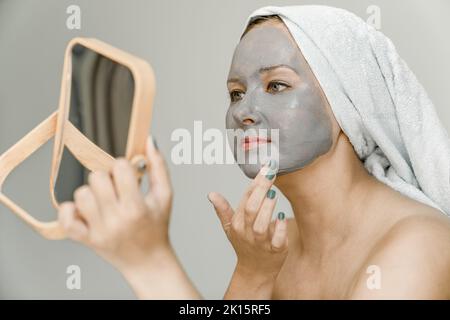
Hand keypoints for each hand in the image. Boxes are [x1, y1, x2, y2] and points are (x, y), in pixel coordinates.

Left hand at [58, 136, 172, 270]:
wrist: (148, 261)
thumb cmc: (157, 227)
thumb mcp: (165, 196)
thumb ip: (159, 166)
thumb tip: (149, 140)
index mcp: (136, 208)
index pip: (120, 168)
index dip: (124, 167)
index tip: (129, 176)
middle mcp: (115, 220)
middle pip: (96, 178)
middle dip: (107, 177)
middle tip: (116, 188)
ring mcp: (98, 231)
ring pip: (81, 194)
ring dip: (91, 192)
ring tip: (103, 199)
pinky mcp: (86, 240)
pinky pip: (66, 219)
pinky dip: (70, 210)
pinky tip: (84, 210)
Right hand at [208, 160, 287, 280]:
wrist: (254, 272)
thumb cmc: (243, 244)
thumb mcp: (229, 227)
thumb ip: (222, 209)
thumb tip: (211, 194)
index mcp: (237, 223)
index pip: (245, 198)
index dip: (256, 181)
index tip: (266, 166)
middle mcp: (246, 232)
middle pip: (251, 208)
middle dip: (261, 189)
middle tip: (271, 171)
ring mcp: (260, 242)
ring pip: (261, 224)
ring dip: (267, 207)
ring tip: (273, 193)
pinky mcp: (276, 251)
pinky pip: (277, 240)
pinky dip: (279, 228)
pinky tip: (282, 216)